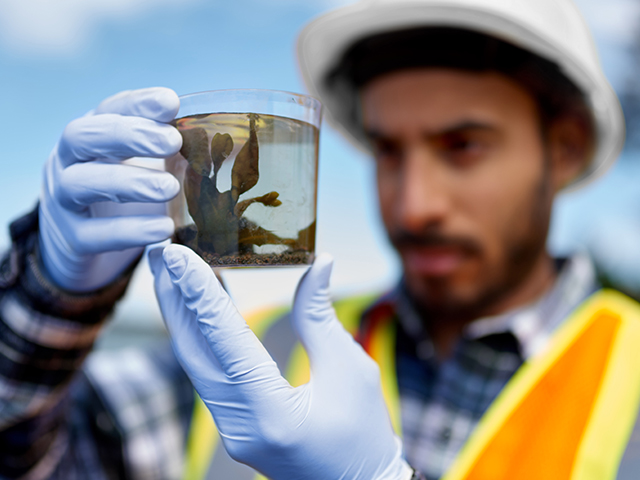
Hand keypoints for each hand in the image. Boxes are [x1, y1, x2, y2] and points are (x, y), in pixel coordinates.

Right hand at [39, 87, 181, 291]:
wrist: (86, 244)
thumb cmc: (125, 195)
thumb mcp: (144, 165)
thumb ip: (168, 151)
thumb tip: (219, 139)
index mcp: (91, 136)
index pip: (108, 109)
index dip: (138, 104)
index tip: (172, 103)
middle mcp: (67, 161)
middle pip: (81, 136)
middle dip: (128, 135)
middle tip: (172, 141)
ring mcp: (62, 201)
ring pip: (80, 183)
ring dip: (128, 182)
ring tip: (170, 188)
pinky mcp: (71, 240)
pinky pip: (93, 235)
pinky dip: (129, 231)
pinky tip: (163, 229)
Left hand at [149, 244, 411, 479]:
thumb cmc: (363, 433)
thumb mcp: (350, 368)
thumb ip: (320, 315)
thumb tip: (319, 262)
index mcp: (272, 413)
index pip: (226, 341)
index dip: (201, 293)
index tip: (178, 255)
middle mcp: (239, 426)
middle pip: (193, 352)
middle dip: (174, 298)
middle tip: (160, 252)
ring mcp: (231, 430)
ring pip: (195, 364)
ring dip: (182, 316)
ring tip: (172, 272)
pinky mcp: (233, 426)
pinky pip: (208, 374)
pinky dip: (200, 337)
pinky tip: (199, 307)